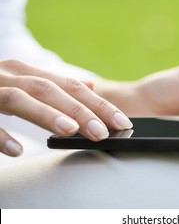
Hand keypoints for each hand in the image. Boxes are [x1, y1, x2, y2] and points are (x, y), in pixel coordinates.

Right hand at [0, 60, 131, 156]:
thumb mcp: (24, 83)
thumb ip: (55, 86)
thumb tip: (91, 88)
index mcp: (26, 72)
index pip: (71, 86)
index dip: (99, 103)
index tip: (121, 121)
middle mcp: (8, 74)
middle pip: (51, 90)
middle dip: (81, 110)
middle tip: (105, 131)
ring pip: (21, 98)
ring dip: (47, 114)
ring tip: (71, 131)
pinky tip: (16, 150)